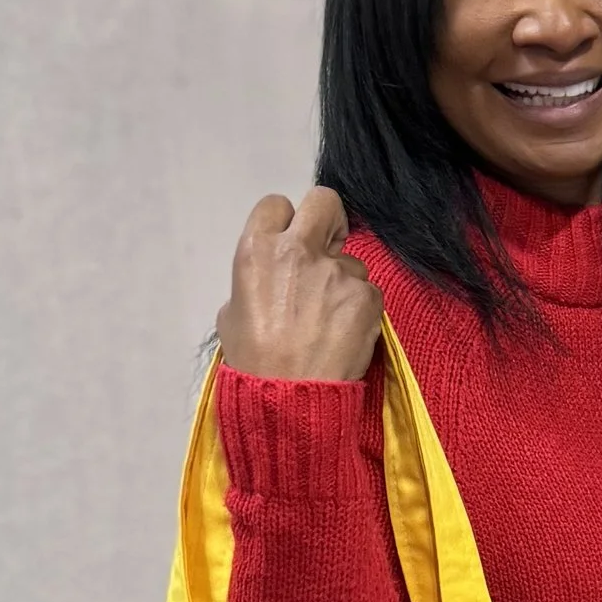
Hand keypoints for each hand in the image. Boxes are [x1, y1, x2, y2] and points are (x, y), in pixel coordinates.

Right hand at [215, 187, 382, 380]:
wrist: (288, 399)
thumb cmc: (253, 362)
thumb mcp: (232, 313)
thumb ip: (257, 281)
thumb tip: (274, 281)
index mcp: (257, 250)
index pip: (276, 204)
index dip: (286, 222)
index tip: (292, 240)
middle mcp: (297, 251)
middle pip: (324, 202)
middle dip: (329, 220)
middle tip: (330, 244)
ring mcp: (336, 272)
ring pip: (351, 261)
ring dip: (344, 283)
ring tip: (329, 323)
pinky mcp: (366, 295)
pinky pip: (368, 292)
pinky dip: (360, 310)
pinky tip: (345, 334)